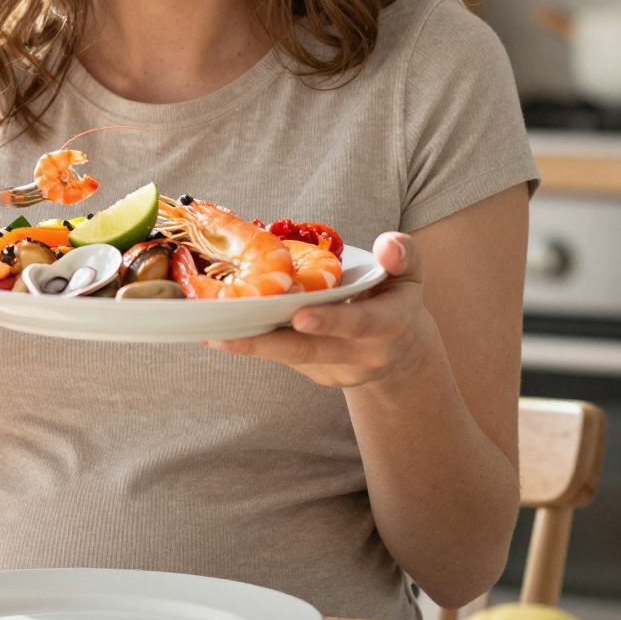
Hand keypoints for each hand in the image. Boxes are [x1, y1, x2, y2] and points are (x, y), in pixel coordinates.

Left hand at [206, 232, 437, 388]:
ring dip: (249, 346)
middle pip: (311, 351)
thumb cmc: (398, 296)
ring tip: (209, 334)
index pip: (361, 324)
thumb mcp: (411, 272)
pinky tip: (219, 332)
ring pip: (289, 357)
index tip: (300, 317)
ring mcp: (336, 369)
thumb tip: (387, 245)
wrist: (399, 349)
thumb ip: (404, 255)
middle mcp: (362, 354)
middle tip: (227, 333)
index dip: (331, 321)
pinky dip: (253, 343)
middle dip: (268, 343)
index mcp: (389, 324)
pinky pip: (282, 356)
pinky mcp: (315, 373)